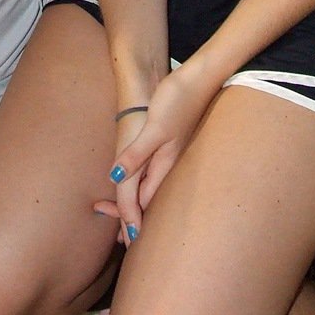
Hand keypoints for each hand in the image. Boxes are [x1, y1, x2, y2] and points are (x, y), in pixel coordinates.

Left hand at [96, 62, 219, 241]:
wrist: (200, 76)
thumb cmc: (178, 100)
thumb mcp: (155, 127)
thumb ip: (137, 153)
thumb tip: (116, 178)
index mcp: (164, 163)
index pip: (142, 200)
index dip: (128, 218)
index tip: (119, 238)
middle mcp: (168, 162)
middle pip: (147, 197)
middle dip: (131, 214)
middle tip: (113, 229)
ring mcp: (171, 152)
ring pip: (151, 185)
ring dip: (136, 200)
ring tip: (123, 214)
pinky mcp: (170, 141)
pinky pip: (154, 170)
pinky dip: (142, 181)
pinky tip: (140, 178)